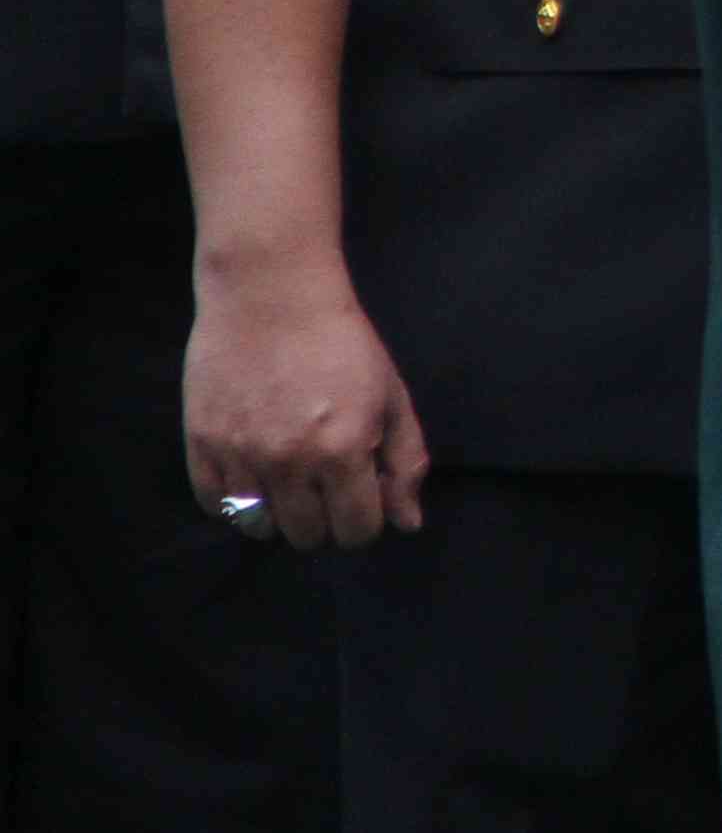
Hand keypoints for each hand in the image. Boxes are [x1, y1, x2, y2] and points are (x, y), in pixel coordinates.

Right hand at [184, 259, 424, 551]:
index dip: (365, 520)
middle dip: (326, 520)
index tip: (362, 498)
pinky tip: (254, 477)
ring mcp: (239, 457)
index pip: (356, 530)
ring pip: (259, 528)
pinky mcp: (201, 445)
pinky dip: (235, 502)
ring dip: (279, 515)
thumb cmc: (343, 343)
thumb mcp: (392, 397)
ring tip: (289, 483)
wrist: (272, 296)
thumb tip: (408, 523)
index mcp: (342, 452)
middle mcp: (288, 464)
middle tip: (326, 486)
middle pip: (308, 536)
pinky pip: (214, 505)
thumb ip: (405, 463)